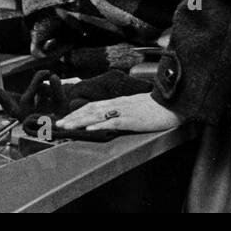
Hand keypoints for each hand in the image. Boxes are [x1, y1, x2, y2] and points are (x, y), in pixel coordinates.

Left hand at [56, 93, 182, 133]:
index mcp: (118, 102)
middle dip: (73, 117)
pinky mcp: (131, 120)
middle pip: (90, 109)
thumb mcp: (135, 107)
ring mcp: (123, 111)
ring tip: (67, 126)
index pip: (93, 105)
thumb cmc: (156, 107)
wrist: (172, 104)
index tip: (65, 118)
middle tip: (59, 124)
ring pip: (97, 114)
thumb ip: (122, 110)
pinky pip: (112, 122)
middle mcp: (117, 104)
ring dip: (80, 120)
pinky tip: (89, 128)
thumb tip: (109, 117)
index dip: (77, 112)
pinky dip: (99, 125)